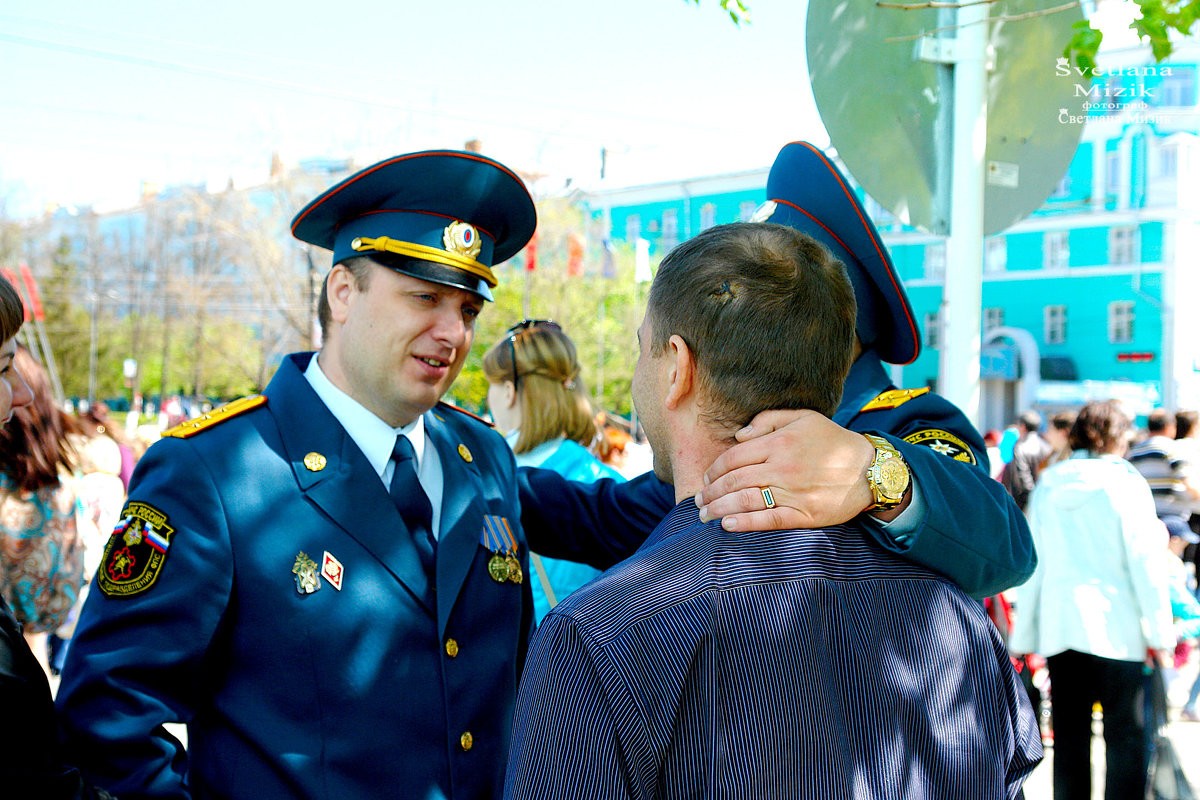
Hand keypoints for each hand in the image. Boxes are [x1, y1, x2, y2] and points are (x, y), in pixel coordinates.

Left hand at [694, 409, 876, 530]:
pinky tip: (728, 525)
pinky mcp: (804, 515)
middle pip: (734, 481)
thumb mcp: (803, 417)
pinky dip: (745, 523)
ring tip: (705, 515)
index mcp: (780, 443)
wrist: (869, 470)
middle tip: (699, 500)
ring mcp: (793, 493)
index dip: (714, 470)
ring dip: (719, 509)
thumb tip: (738, 436)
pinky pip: (768, 520)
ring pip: (745, 501)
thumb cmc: (833, 441)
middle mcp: (783, 468)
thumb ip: (767, 421)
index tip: (707, 479)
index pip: (733, 458)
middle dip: (711, 492)